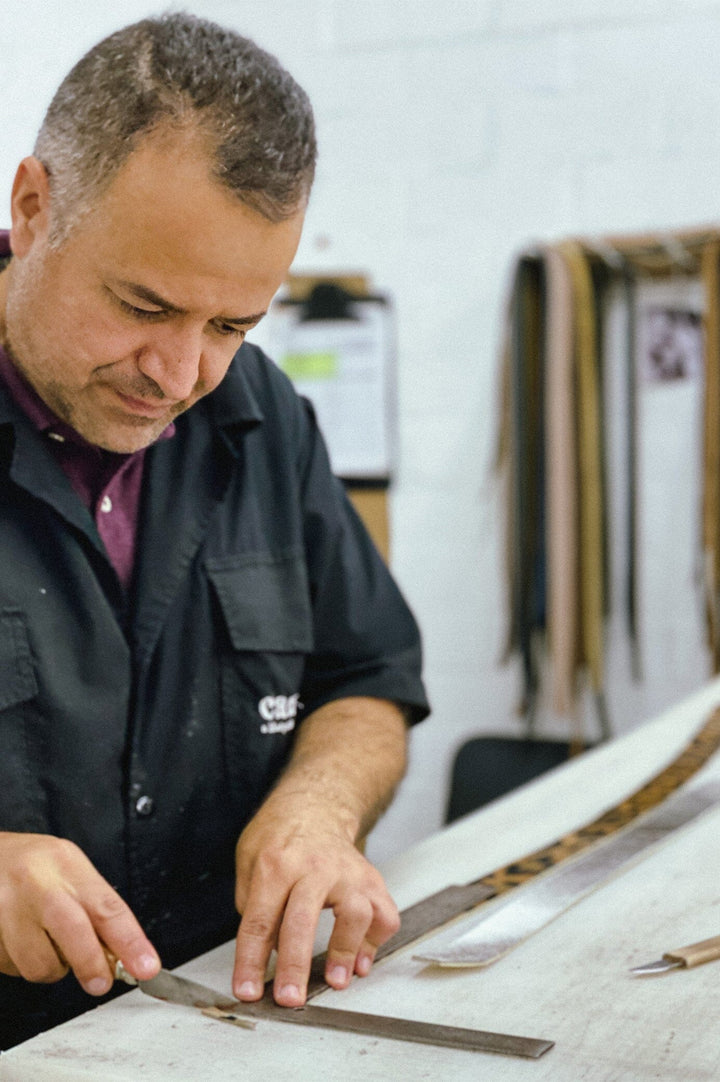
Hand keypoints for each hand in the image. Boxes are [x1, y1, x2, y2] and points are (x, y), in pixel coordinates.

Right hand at [0, 832, 159, 994]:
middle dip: (91, 964)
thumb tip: (121, 952)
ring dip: (51, 967)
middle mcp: (35, 883)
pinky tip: (20, 941)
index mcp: (64, 864)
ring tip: (46, 944)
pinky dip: (23, 964)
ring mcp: (4, 909)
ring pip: (38, 963)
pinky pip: (13, 969)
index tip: (146, 966)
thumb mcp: (68, 867)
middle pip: (72, 932)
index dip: (130, 942)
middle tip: (100, 982)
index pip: (105, 906)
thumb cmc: (30, 864)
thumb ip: (94, 905)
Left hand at [232, 805, 399, 1006]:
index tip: (248, 990)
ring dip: (346, 951)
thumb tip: (262, 952)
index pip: (259, 920)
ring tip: (338, 980)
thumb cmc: (280, 835)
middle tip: (290, 998)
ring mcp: (346, 872)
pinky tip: (361, 959)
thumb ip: (252, 904)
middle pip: (303, 920)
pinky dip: (376, 941)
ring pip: (354, 912)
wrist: (316, 804)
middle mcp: (313, 868)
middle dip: (295, 965)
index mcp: (276, 864)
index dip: (251, 961)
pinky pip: (384, 913)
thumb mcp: (248, 859)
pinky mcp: (370, 879)